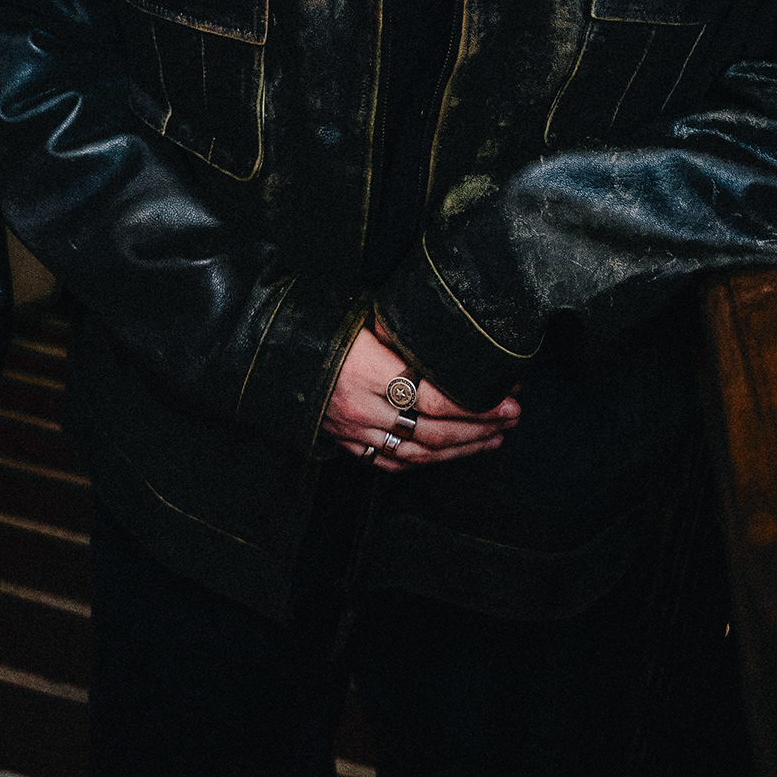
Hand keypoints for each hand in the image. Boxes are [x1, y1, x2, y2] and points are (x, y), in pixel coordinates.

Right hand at [323, 325, 517, 471]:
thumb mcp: (358, 314)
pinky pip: (391, 462)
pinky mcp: (344, 442)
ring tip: (494, 438)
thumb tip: (452, 339)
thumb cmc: (313, 321)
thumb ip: (401, 333)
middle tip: (514, 418)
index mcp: (365, 371)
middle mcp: (360, 408)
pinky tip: (451, 455)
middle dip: (481, 426)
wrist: (263, 347)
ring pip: (418, 452)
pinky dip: (426, 462)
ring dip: (462, 449)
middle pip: (434, 430)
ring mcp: (352, 431)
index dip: (476, 405)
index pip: (434, 399)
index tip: (508, 398)